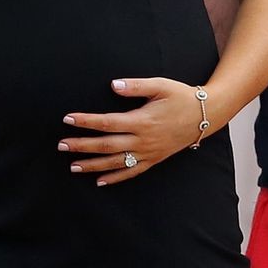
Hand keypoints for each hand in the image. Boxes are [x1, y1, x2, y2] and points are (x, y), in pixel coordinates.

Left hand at [59, 76, 208, 184]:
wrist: (205, 116)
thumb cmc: (181, 97)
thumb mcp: (160, 85)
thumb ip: (136, 86)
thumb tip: (113, 85)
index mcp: (142, 120)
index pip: (107, 122)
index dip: (86, 121)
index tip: (68, 119)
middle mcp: (143, 140)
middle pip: (106, 145)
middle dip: (82, 146)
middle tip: (61, 146)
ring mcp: (148, 153)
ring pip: (116, 163)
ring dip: (93, 165)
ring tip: (73, 166)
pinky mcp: (154, 159)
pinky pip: (132, 172)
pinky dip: (115, 178)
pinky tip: (100, 181)